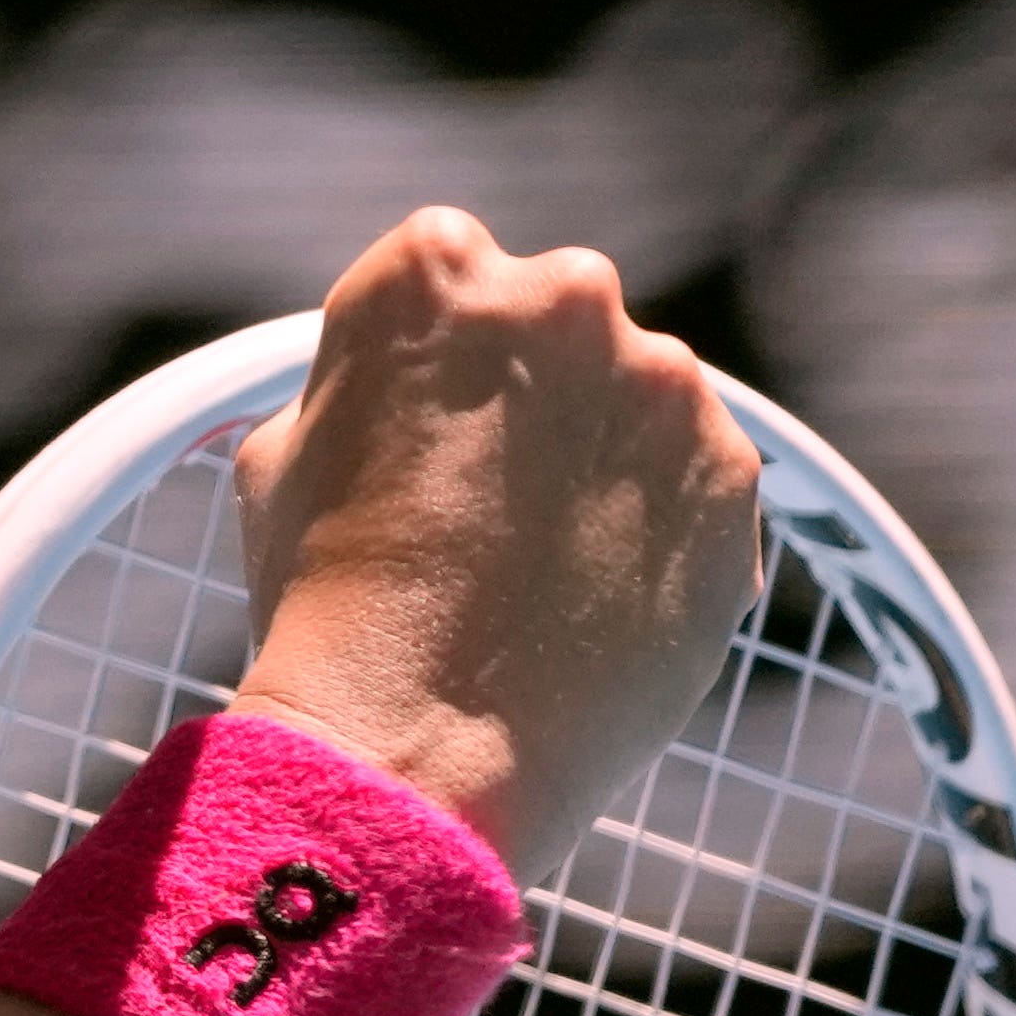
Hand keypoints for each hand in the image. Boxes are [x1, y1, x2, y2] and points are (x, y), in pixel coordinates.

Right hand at [228, 208, 763, 877]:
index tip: (435, 438)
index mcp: (438, 265)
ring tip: (546, 575)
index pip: (460, 274)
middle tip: (496, 509)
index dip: (446, 366)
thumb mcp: (283, 450)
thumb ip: (364, 379)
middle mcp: (567, 293)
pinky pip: (703, 489)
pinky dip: (667, 534)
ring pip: (645, 405)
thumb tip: (399, 382)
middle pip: (566, 323)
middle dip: (543, 395)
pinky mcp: (732, 477)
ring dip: (611, 462)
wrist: (411, 750)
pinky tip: (602, 605)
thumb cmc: (322, 603)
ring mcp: (664, 384)